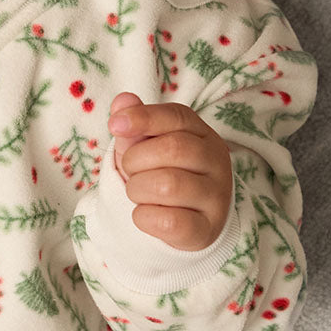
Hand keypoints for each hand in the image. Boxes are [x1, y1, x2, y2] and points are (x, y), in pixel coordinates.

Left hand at [108, 93, 231, 250]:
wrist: (186, 220)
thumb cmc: (162, 173)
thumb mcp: (146, 145)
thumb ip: (136, 123)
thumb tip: (122, 101)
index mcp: (202, 134)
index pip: (176, 116)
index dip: (142, 118)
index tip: (114, 126)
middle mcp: (216, 161)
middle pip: (172, 149)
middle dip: (136, 160)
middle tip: (131, 170)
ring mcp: (216, 196)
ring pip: (167, 186)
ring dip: (137, 189)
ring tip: (139, 192)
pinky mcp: (207, 229)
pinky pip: (168, 221)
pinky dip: (144, 217)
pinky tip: (146, 214)